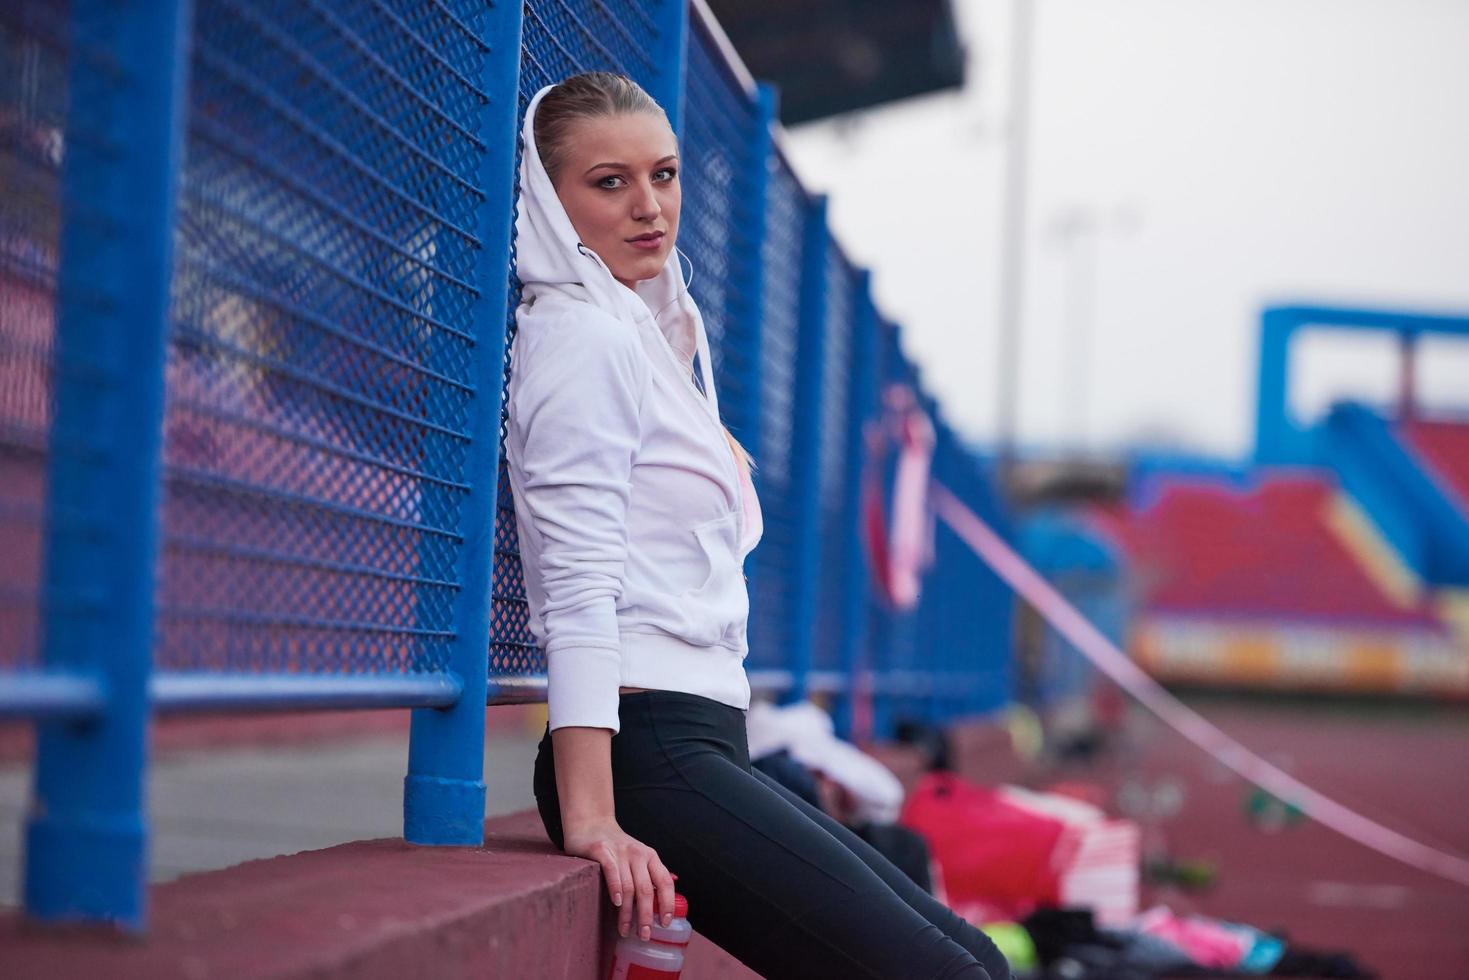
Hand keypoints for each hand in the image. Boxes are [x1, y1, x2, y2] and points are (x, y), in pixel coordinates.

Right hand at [562, 818, 676, 940]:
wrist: (591, 823)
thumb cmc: (615, 848)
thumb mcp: (636, 859)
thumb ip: (646, 877)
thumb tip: (658, 908)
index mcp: (650, 857)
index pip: (665, 882)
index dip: (667, 904)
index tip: (665, 923)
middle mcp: (638, 853)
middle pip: (646, 889)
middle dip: (646, 916)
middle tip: (643, 935)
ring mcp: (620, 850)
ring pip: (628, 887)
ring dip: (627, 912)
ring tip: (624, 929)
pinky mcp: (601, 850)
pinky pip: (611, 871)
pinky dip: (615, 888)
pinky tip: (616, 903)